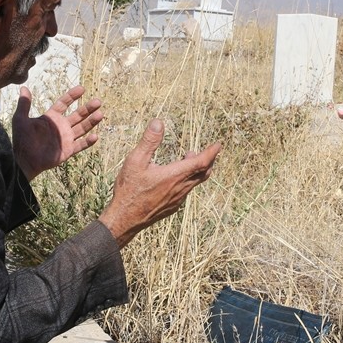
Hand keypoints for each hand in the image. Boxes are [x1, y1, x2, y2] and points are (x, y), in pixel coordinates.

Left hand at [12, 85, 103, 180]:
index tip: (82, 88)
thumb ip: (24, 104)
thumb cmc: (21, 140)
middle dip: (88, 108)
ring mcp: (66, 138)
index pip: (64, 103)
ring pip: (82, 128)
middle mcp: (61, 127)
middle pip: (78, 115)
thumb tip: (24, 88)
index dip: (72, 96)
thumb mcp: (20, 119)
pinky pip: (80, 145)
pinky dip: (88, 142)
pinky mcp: (68, 150)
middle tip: (98, 101)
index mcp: (51, 118)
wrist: (24, 161)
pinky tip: (95, 136)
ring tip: (100, 114)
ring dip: (91, 122)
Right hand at [99, 119, 220, 247]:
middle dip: (209, 160)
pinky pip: (186, 191)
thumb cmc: (129, 190)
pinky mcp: (172, 207)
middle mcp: (180, 188)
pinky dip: (188, 180)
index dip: (211, 152)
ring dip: (197, 169)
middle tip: (210, 150)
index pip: (201, 162)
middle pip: (203, 173)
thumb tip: (158, 123)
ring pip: (195, 182)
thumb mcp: (135, 161)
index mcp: (174, 175)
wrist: (125, 219)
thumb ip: (149, 141)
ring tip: (189, 157)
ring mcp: (178, 199)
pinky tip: (176, 177)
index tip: (218, 145)